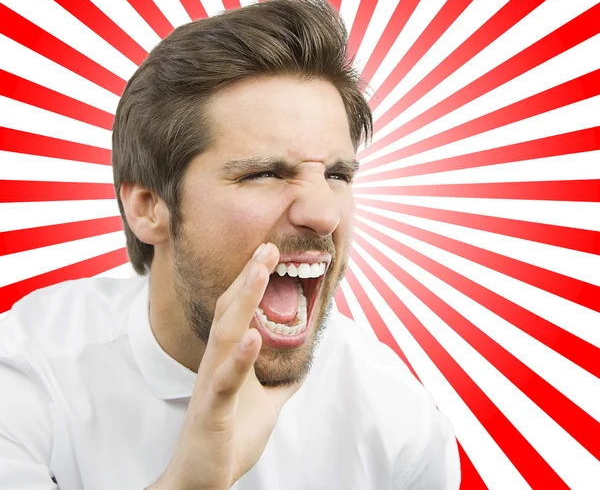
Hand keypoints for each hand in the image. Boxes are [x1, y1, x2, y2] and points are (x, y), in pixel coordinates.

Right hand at [150, 243, 303, 489]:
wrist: (200, 481)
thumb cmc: (229, 438)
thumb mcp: (266, 406)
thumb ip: (280, 382)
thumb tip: (303, 367)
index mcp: (226, 359)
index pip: (237, 311)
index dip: (251, 281)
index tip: (268, 253)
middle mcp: (215, 364)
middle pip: (230, 311)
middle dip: (249, 277)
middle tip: (268, 247)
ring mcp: (211, 385)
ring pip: (226, 334)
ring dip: (243, 301)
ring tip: (260, 272)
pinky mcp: (212, 411)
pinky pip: (225, 381)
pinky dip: (239, 358)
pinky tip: (254, 337)